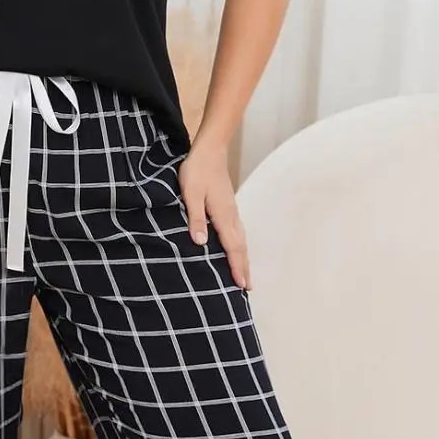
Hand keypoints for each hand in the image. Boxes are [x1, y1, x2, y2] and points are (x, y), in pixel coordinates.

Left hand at [177, 138, 251, 289]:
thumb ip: (196, 218)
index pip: (232, 247)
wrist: (210, 150)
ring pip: (241, 240)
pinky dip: (240, 246)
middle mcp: (231, 216)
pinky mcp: (229, 207)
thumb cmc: (197, 170)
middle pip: (241, 247)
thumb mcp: (191, 193)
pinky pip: (238, 232)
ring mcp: (232, 211)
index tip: (241, 285)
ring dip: (243, 258)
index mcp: (223, 215)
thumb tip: (201, 243)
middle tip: (247, 288)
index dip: (236, 267)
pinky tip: (236, 250)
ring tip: (245, 275)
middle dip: (244, 268)